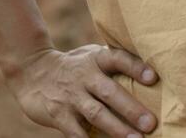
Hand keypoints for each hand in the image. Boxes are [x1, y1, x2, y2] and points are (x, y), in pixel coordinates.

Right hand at [6, 44, 159, 137]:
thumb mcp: (93, 56)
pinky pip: (74, 131)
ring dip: (116, 128)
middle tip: (150, 123)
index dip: (135, 67)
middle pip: (110, 92)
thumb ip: (115, 62)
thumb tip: (151, 70)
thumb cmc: (75, 66)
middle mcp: (85, 76)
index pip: (118, 59)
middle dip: (131, 109)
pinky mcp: (58, 113)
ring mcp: (71, 96)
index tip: (153, 77)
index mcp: (97, 59)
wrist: (33, 71)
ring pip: (96, 113)